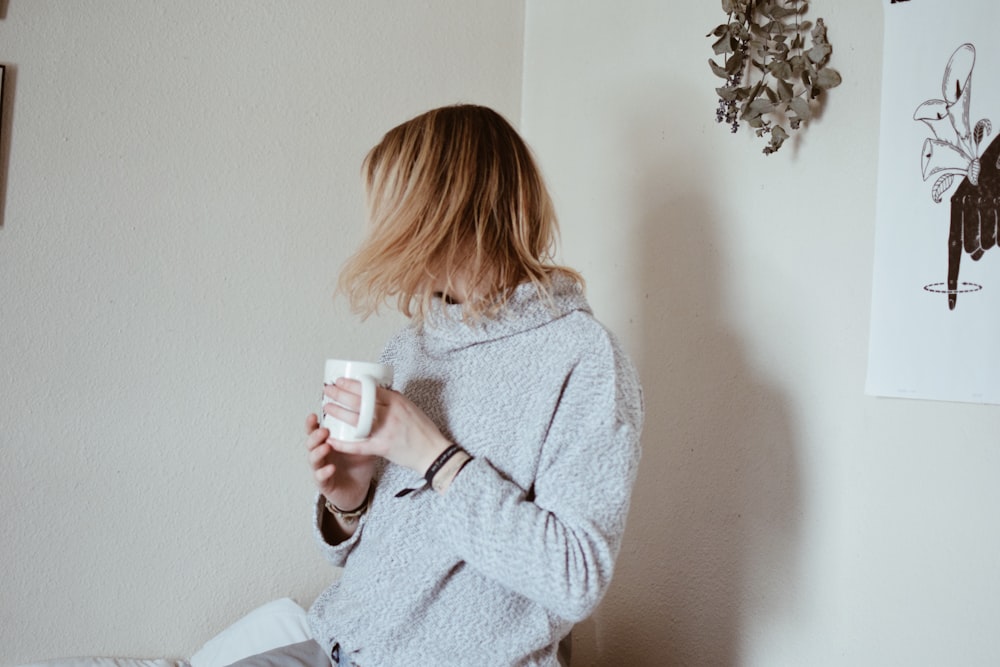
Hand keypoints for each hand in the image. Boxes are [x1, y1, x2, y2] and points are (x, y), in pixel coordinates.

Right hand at [305, 413, 375, 509]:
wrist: (359, 489)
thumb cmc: (358, 465)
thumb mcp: (363, 446)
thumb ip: (363, 432)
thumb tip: (373, 415)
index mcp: (328, 442)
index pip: (315, 430)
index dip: (311, 423)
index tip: (314, 415)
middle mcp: (321, 454)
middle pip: (310, 443)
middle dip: (315, 436)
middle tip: (324, 431)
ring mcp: (320, 468)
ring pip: (313, 459)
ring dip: (318, 452)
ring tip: (327, 447)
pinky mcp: (323, 483)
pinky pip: (320, 477)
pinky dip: (324, 472)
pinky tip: (330, 468)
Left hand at [323, 378, 450, 474]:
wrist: (432, 451)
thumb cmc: (423, 429)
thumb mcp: (410, 407)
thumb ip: (393, 400)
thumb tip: (376, 391)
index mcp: (397, 401)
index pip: (369, 388)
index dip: (351, 384)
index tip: (340, 381)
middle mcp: (390, 414)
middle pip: (359, 401)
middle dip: (339, 394)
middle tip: (327, 390)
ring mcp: (385, 431)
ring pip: (355, 420)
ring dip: (338, 413)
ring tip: (327, 408)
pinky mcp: (382, 447)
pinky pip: (358, 445)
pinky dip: (343, 443)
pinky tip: (331, 439)